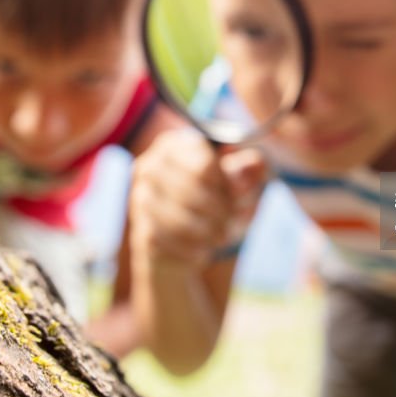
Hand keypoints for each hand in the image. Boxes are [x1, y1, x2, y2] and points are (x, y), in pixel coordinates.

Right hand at [129, 129, 266, 271]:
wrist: (187, 241)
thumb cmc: (216, 200)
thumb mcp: (238, 184)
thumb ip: (248, 170)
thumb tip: (255, 163)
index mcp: (175, 145)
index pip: (205, 164)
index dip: (226, 184)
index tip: (237, 195)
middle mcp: (150, 166)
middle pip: (190, 190)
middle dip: (218, 210)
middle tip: (231, 222)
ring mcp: (140, 198)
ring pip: (177, 218)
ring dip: (206, 231)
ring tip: (221, 236)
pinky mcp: (140, 229)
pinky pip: (168, 241)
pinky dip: (190, 249)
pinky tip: (204, 251)